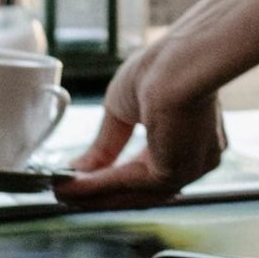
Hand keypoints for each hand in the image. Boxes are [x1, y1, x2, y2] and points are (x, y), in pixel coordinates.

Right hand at [53, 41, 224, 208]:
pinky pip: (128, 184)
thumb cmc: (160, 67)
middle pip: (142, 188)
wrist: (178, 63)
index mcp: (192, 137)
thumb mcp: (121, 109)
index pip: (151, 169)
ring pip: (133, 191)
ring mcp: (188, 168)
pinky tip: (73, 186)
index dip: (114, 178)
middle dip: (101, 193)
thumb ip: (105, 145)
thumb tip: (78, 171)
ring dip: (94, 194)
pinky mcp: (174, 173)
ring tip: (62, 194)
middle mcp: (195, 157)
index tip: (83, 182)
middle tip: (68, 194)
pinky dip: (98, 185)